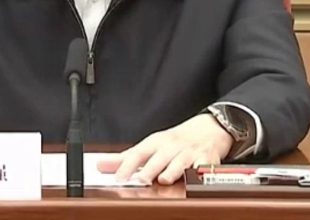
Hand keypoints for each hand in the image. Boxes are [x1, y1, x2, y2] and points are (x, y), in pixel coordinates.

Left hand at [95, 114, 232, 184]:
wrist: (208, 129)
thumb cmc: (175, 141)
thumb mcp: (150, 146)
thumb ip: (125, 158)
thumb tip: (100, 165)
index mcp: (156, 143)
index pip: (139, 153)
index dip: (127, 165)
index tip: (118, 177)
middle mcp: (171, 147)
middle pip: (159, 158)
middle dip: (149, 169)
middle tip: (139, 180)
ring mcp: (189, 153)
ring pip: (180, 162)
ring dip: (172, 170)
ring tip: (164, 180)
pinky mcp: (206, 159)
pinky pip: (203, 165)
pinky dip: (199, 171)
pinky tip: (194, 176)